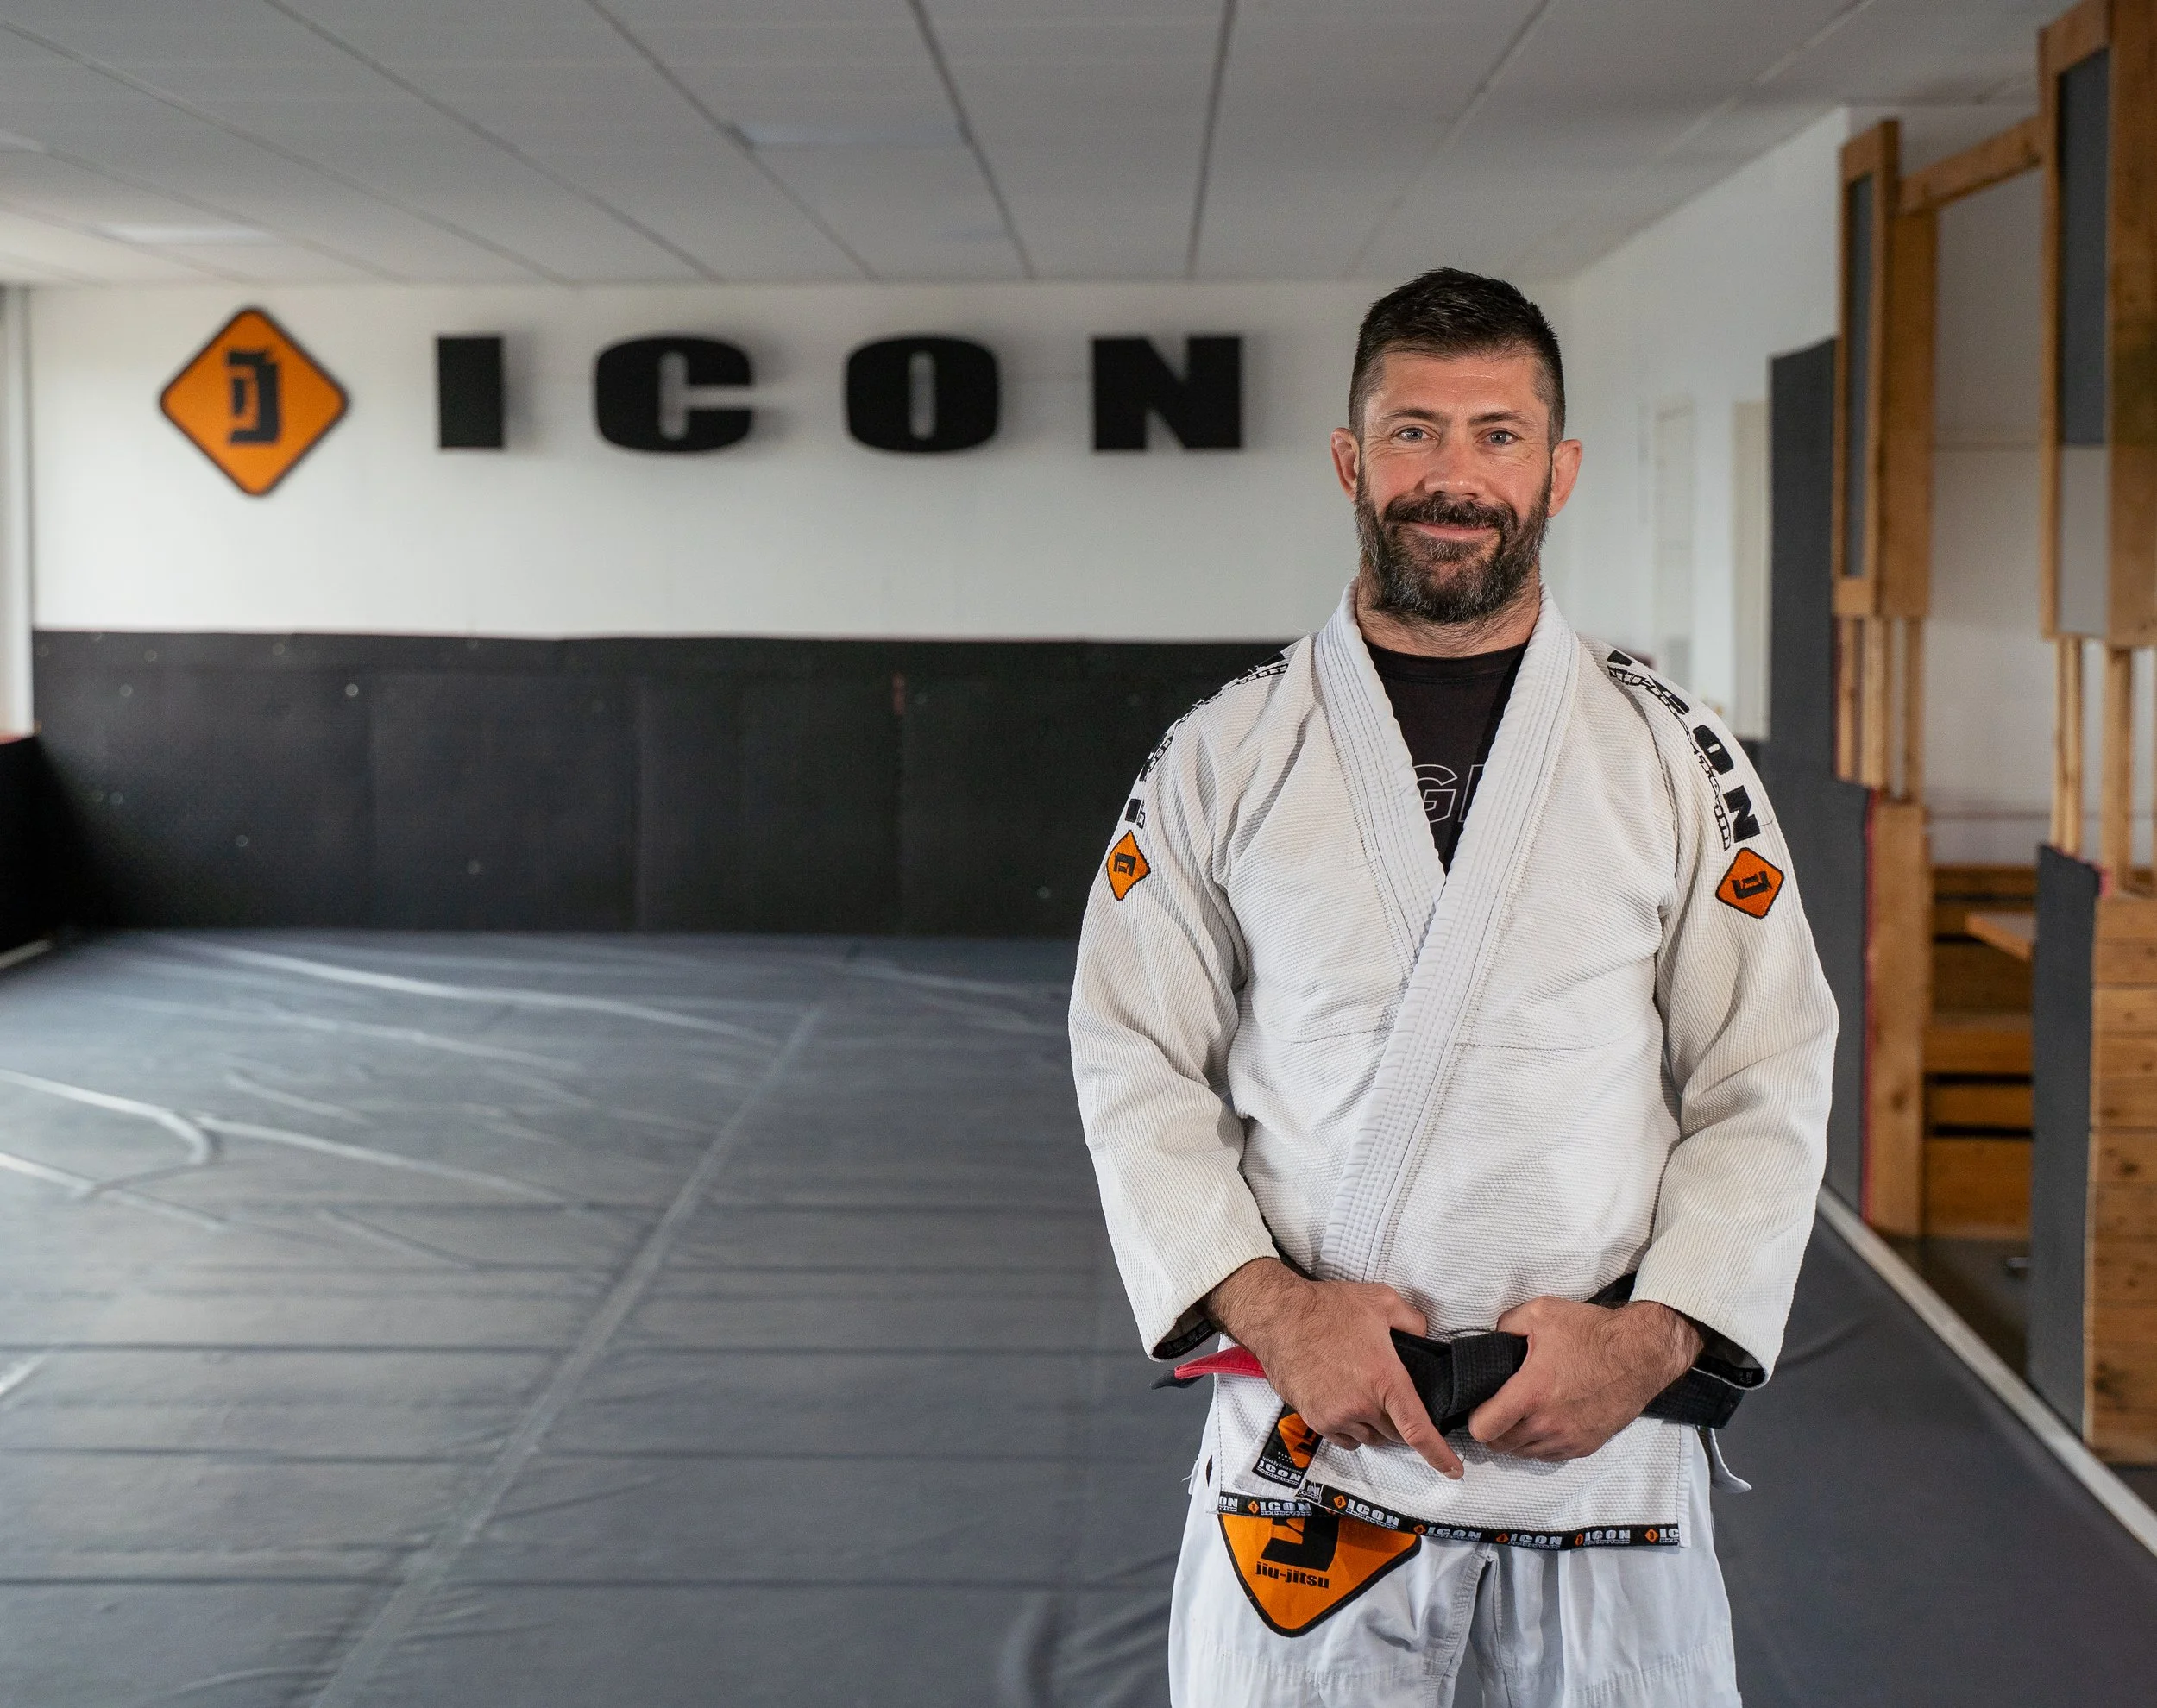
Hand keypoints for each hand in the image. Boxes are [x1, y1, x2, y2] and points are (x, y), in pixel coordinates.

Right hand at [1206, 1258, 1462, 1478]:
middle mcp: (1362, 1405)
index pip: (1418, 1430)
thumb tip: (1425, 1336)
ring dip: (1374, 1423)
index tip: (1453, 1471)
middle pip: (1395, 1434)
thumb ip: (1413, 1321)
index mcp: (1385, 1379)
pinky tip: (1345, 1401)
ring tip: (1362, 1390)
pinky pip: (1345, 1438)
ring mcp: (1336, 1416)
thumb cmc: (1328, 1307)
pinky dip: (1352, 1428)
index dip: (1439, 1455)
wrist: (1279, 1316)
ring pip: (1370, 1436)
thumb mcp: (1381, 1300)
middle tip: (1391, 1394)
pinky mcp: (1315, 1420)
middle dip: (1399, 1420)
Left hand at [1467, 1298, 1703, 1461]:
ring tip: (1521, 1412)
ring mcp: (1568, 1439)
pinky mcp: (1585, 1446)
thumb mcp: (1540, 1312)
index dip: (1474, 1417)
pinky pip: (1549, 1455)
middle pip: (1501, 1445)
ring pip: (1524, 1453)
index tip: (1479, 1403)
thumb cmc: (1592, 1332)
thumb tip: (1492, 1339)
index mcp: (1531, 1393)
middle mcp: (1548, 1424)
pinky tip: (1545, 1419)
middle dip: (1494, 1427)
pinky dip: (1541, 1443)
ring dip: (1517, 1437)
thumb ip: (1506, 1326)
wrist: (1641, 1354)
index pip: (1483, 1429)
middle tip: (1498, 1405)